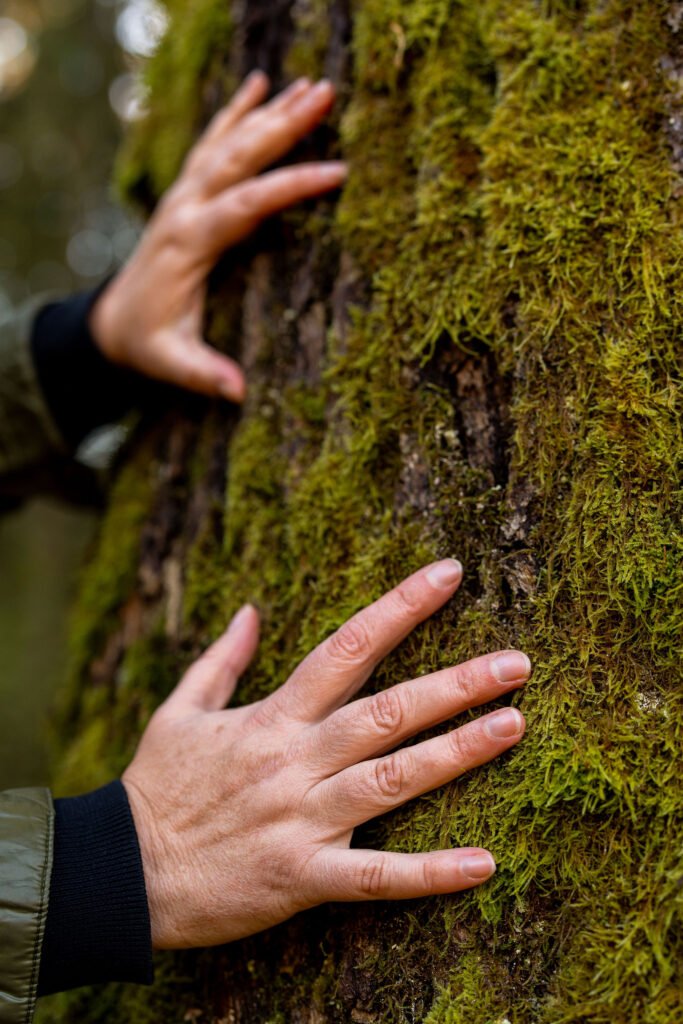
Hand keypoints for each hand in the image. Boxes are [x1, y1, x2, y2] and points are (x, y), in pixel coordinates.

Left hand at [89, 72, 346, 400]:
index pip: (245, 204)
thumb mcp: (172, 363)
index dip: (290, 187)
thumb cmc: (148, 343)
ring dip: (269, 111)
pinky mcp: (186, 193)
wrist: (113, 321)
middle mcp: (185, 208)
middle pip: (237, 156)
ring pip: (228, 141)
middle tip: (326, 95)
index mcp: (189, 243)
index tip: (335, 174)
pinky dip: (236, 111)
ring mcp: (183, 195)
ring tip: (312, 84)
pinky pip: (213, 143)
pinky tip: (261, 84)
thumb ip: (203, 374)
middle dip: (283, 124)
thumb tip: (238, 393)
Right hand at [122, 560, 529, 948]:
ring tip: (514, 725)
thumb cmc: (156, 788)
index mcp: (272, 716)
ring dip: (457, 753)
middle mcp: (296, 759)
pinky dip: (429, 873)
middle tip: (518, 662)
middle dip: (455, 682)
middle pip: (387, 711)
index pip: (346, 647)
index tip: (448, 574)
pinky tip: (483, 863)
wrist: (121, 873)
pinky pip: (375, 876)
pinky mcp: (302, 876)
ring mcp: (302, 818)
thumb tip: (251, 608)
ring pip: (392, 779)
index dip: (400, 607)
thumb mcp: (180, 710)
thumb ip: (221, 658)